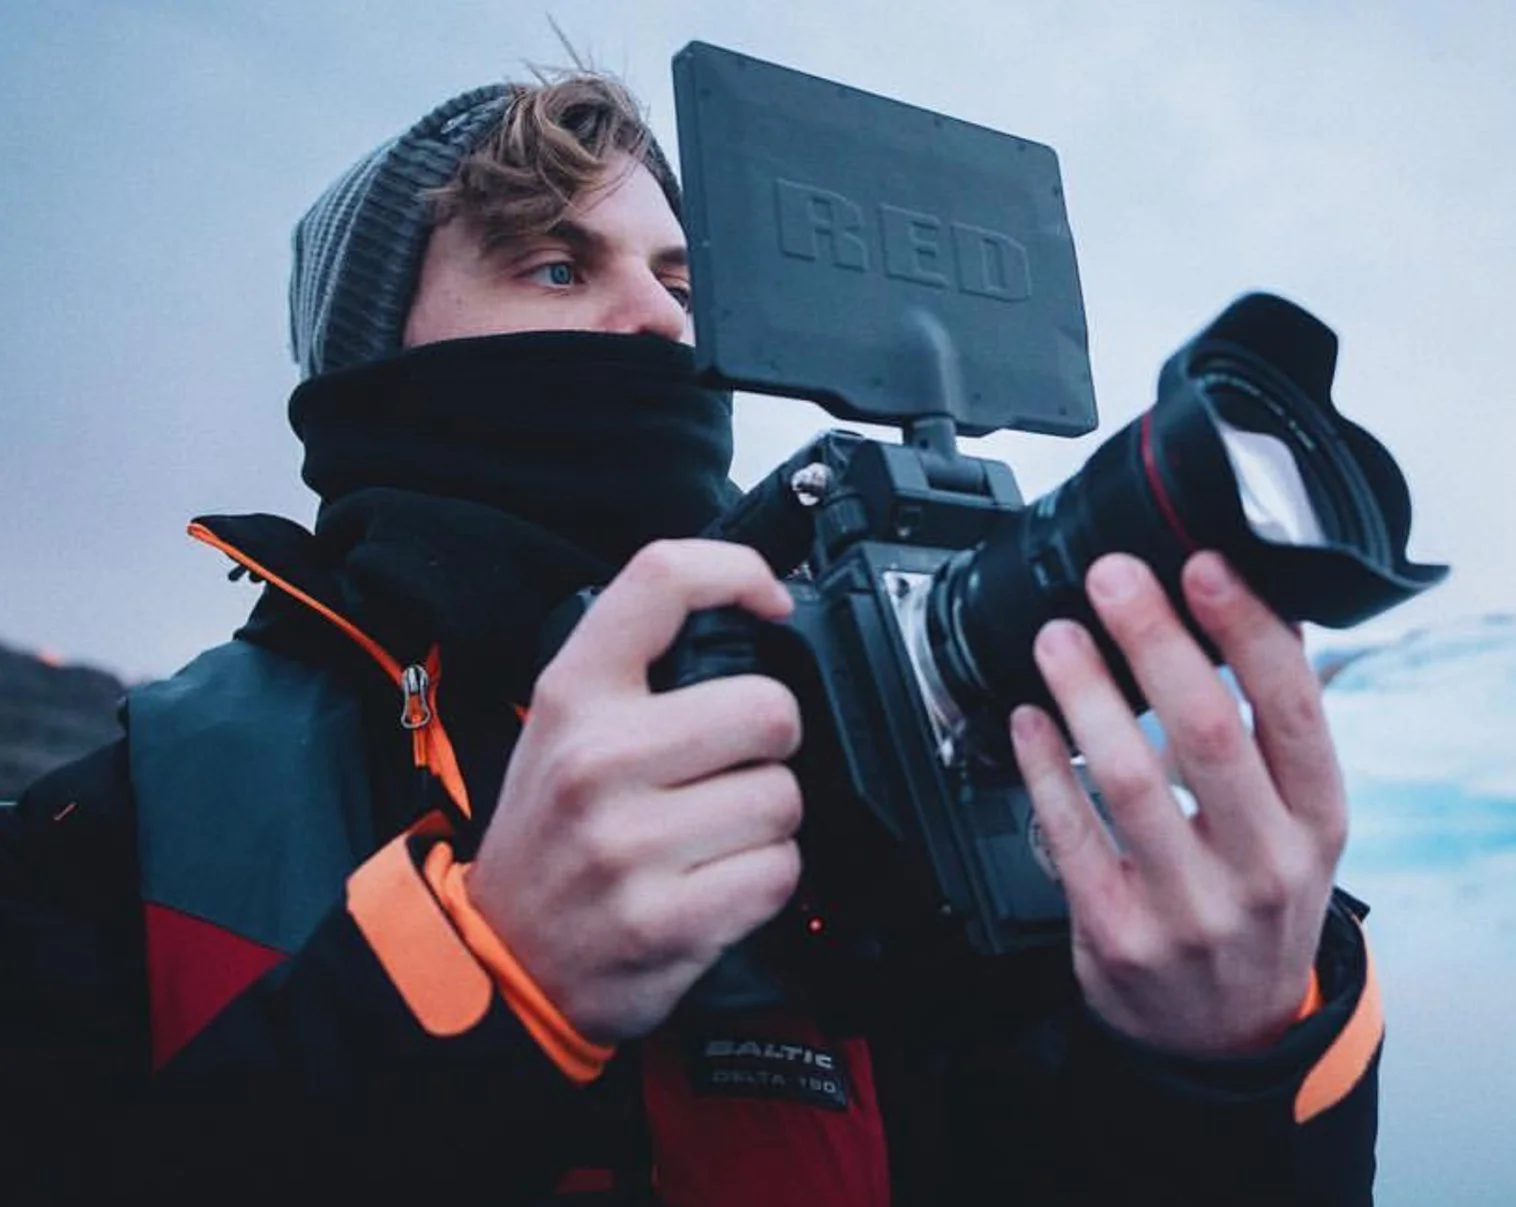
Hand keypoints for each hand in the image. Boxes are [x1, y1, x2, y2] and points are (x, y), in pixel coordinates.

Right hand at [468, 540, 803, 1043]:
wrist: (500, 958)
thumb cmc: (550, 835)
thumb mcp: (565, 725)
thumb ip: (644, 668)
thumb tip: (755, 617)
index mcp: (574, 693)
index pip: (663, 579)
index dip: (739, 572)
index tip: (770, 603)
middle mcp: (597, 759)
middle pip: (768, 709)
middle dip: (771, 744)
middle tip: (731, 767)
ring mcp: (628, 843)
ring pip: (783, 799)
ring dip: (767, 822)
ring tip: (712, 836)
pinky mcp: (663, 918)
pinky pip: (777, 873)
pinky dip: (764, 882)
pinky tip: (714, 885)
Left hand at [1009, 551, 1344, 1054]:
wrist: (1226, 1031)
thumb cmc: (1256, 901)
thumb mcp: (1296, 823)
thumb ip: (1275, 729)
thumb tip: (1257, 607)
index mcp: (1316, 821)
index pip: (1291, 709)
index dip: (1247, 630)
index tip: (1204, 565)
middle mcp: (1262, 863)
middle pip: (1206, 731)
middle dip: (1154, 640)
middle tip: (1112, 577)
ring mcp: (1189, 904)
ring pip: (1128, 779)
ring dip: (1086, 693)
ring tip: (1058, 637)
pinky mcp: (1118, 932)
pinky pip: (1069, 834)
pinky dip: (1042, 766)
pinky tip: (1027, 719)